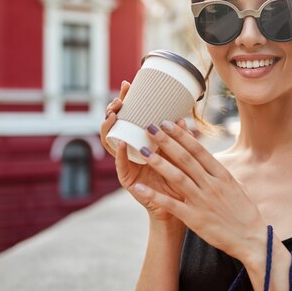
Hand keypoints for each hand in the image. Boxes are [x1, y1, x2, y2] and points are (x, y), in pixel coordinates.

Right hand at [99, 81, 186, 222]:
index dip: (125, 100)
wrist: (180, 206)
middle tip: (119, 99)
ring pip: (111, 141)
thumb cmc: (180, 178)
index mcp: (140, 141)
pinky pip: (120, 165)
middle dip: (113, 109)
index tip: (127, 84)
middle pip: (115, 125)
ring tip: (114, 115)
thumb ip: (178, 137)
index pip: (128, 115)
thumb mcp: (179, 152)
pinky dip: (119, 153)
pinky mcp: (127, 179)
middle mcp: (130, 150)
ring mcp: (126, 163)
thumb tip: (181, 118)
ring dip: (110, 127)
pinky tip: (121, 142)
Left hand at [132, 120, 266, 260]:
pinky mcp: (194, 218)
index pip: (198, 150)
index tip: (169, 123)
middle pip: (185, 158)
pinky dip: (154, 195)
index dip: (182, 135)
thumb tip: (212, 160)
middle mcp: (211, 184)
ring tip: (143, 150)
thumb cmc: (245, 213)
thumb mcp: (237, 187)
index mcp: (222, 175)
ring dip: (158, 162)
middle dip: (166, 141)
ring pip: (177, 176)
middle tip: (150, 127)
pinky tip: (139, 187)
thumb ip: (222, 173)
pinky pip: (171, 204)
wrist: (251, 239)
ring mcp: (202, 200)